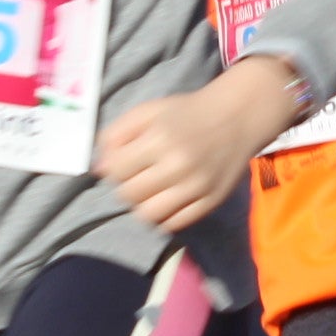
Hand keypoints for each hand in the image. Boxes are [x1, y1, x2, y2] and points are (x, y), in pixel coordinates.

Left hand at [94, 58, 300, 233]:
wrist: (236, 118)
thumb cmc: (186, 112)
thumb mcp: (148, 111)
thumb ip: (116, 135)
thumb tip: (99, 169)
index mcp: (160, 138)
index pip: (117, 170)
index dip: (114, 168)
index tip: (123, 162)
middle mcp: (178, 165)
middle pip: (130, 195)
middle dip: (126, 187)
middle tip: (136, 177)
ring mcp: (196, 187)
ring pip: (149, 215)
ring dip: (141, 206)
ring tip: (149, 192)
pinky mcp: (210, 202)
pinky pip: (174, 224)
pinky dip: (163, 217)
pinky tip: (166, 200)